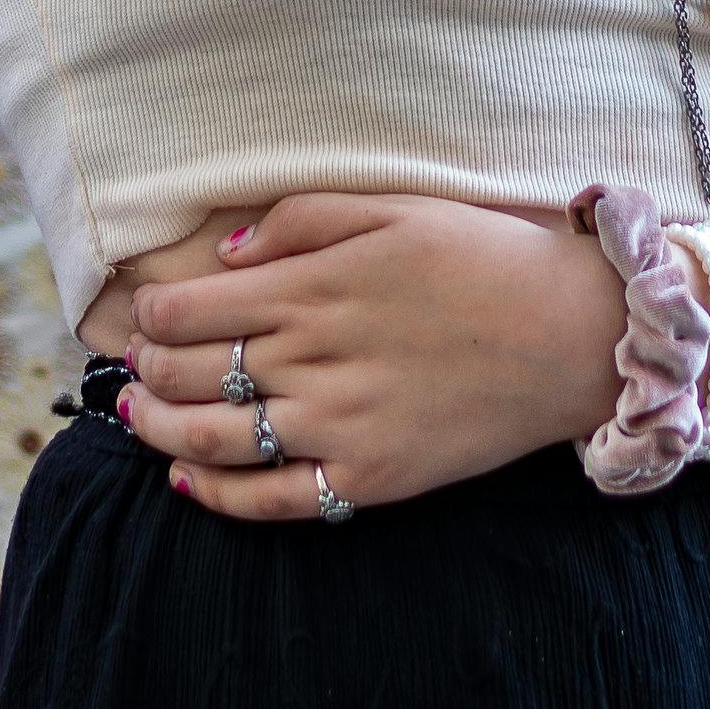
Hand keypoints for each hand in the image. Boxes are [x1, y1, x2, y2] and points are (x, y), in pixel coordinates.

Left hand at [112, 190, 622, 524]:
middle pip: (187, 375)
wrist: (574, 336)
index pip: (186, 309)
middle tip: (134, 366)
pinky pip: (272, 499)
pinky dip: (217, 494)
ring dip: (157, 431)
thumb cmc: (487, 259)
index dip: (150, 314)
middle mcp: (314, 359)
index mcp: (313, 287)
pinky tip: (188, 478)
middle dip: (144, 372)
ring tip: (137, 420)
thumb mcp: (395, 209)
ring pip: (212, 440)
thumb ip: (302, 221)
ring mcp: (340, 426)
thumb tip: (226, 253)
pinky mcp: (370, 478)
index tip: (146, 314)